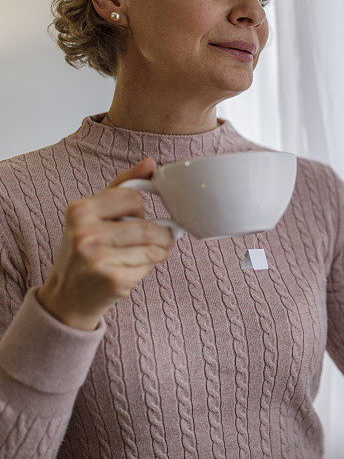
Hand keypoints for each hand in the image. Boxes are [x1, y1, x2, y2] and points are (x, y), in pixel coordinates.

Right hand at [37, 158, 176, 330]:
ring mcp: (97, 258)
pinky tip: (130, 270)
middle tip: (156, 241)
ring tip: (143, 255)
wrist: (68, 295)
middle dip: (160, 236)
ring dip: (158, 252)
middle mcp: (85, 233)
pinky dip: (148, 268)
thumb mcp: (96, 213)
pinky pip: (148, 267)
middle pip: (148, 227)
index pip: (135, 198)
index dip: (141, 210)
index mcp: (80, 210)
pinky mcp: (112, 280)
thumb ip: (123, 186)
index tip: (135, 218)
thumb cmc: (87, 248)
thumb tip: (151, 163)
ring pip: (153, 248)